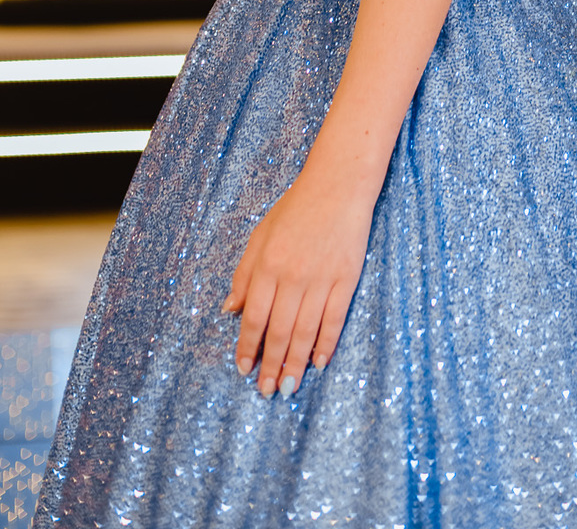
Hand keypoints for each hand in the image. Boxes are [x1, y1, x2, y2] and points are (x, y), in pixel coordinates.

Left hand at [223, 166, 374, 396]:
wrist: (338, 185)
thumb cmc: (296, 208)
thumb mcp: (260, 235)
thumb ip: (244, 273)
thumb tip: (230, 310)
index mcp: (267, 265)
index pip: (254, 317)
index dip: (247, 346)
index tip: (243, 369)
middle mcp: (292, 276)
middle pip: (279, 331)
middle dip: (270, 365)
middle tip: (266, 391)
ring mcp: (321, 278)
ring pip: (304, 332)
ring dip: (295, 363)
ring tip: (288, 387)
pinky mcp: (346, 278)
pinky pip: (334, 319)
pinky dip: (325, 343)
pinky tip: (318, 362)